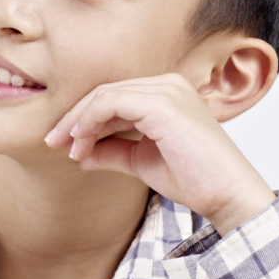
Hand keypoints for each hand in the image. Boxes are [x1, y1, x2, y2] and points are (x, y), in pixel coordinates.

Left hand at [42, 73, 275, 232]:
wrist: (226, 194)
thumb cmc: (194, 178)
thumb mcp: (141, 162)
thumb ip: (112, 152)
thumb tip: (80, 154)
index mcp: (167, 94)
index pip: (113, 97)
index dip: (83, 118)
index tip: (63, 144)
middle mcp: (168, 84)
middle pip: (105, 92)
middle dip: (74, 118)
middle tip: (52, 142)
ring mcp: (167, 90)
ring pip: (105, 95)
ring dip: (79, 122)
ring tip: (68, 148)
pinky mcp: (163, 103)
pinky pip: (112, 102)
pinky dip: (90, 121)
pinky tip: (80, 143)